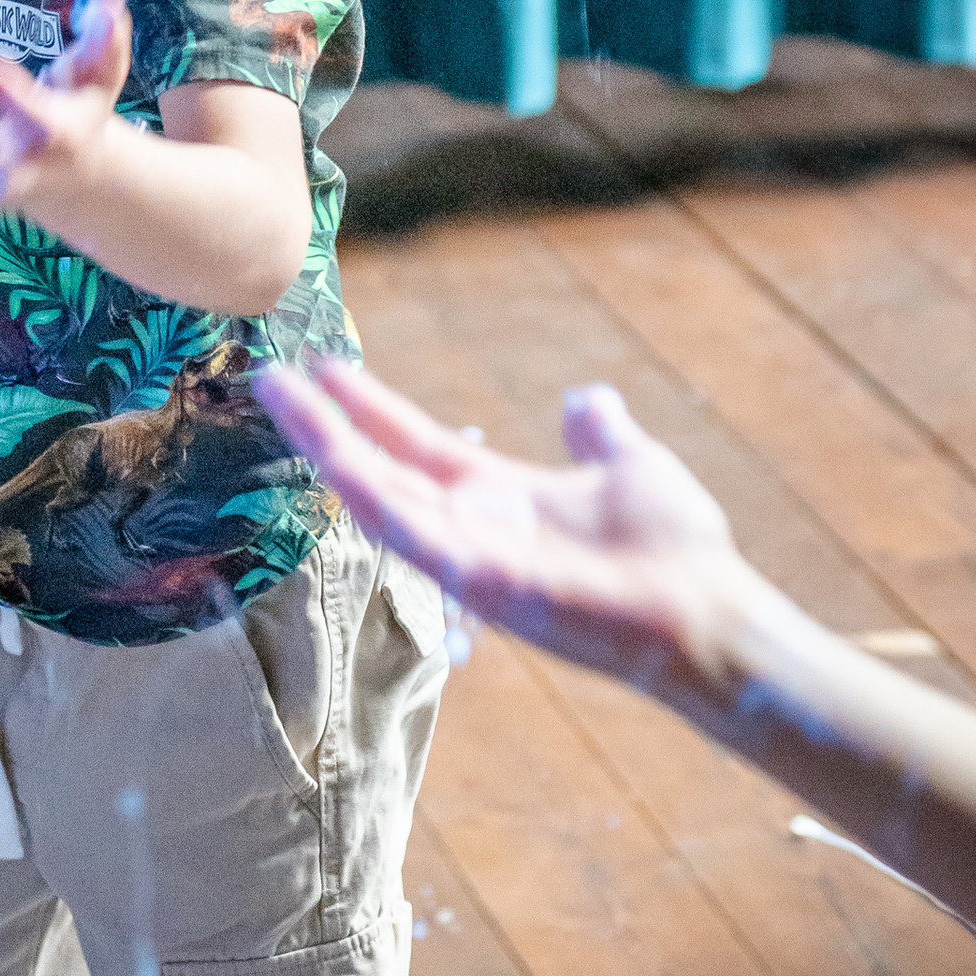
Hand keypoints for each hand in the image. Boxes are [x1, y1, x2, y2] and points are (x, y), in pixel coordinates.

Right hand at [254, 356, 745, 687]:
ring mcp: (469, 557)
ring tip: (283, 398)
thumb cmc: (675, 549)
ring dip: (329, 449)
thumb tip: (585, 398)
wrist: (706, 609)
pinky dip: (372, 497)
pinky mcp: (482, 581)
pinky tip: (335, 460)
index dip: (370, 407)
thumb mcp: (630, 464)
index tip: (325, 366)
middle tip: (270, 377)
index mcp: (498, 496)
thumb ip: (599, 435)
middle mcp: (470, 525)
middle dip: (325, 425)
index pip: (414, 444)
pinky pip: (414, 536)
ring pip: (379, 497)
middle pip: (379, 468)